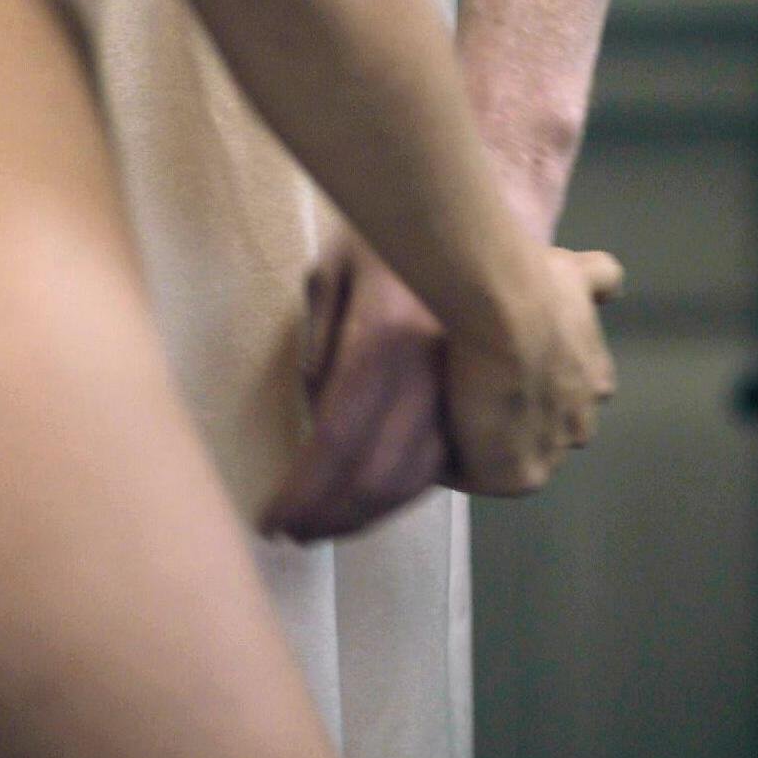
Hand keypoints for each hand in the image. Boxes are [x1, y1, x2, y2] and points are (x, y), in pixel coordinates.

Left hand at [261, 240, 450, 541]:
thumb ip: (318, 340)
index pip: (336, 438)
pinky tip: (371, 500)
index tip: (272, 520)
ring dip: (366, 512)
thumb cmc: (390, 240)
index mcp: (386, 336)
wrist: (475, 224)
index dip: (304, 491)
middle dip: (332, 513)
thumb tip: (317, 414)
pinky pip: (444, 463)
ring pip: (417, 477)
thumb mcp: (332, 270)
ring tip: (324, 527)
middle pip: (378, 471)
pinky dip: (403, 491)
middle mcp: (432, 371)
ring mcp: (467, 388)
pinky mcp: (485, 399)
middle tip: (294, 533)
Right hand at [443, 248, 621, 496]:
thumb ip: (600, 280)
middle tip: (478, 397)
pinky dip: (453, 464)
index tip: (508, 376)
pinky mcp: (517, 478)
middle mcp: (581, 423)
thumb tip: (609, 287)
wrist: (504, 310)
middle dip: (520, 423)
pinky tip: (430, 442)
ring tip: (447, 422)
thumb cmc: (537, 290)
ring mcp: (551, 455)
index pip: (571, 400)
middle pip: (548, 435)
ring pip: (516, 458)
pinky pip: (478, 477)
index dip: (538, 390)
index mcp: (596, 381)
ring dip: (488, 445)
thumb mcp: (578, 274)